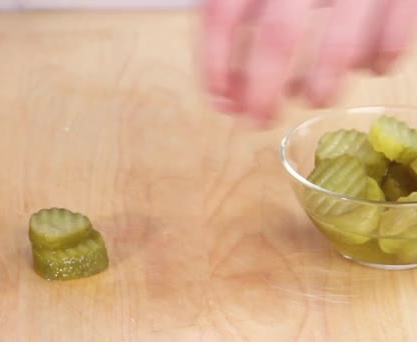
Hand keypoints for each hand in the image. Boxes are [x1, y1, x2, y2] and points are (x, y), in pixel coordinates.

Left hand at [202, 0, 416, 122]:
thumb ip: (237, 18)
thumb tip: (226, 94)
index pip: (222, 15)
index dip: (215, 65)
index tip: (220, 100)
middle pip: (277, 39)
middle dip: (262, 94)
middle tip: (259, 120)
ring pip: (338, 48)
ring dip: (320, 88)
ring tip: (312, 97)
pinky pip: (391, 39)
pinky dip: (376, 63)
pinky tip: (364, 68)